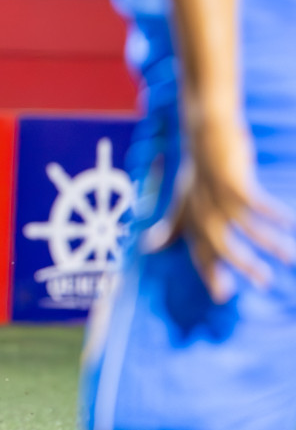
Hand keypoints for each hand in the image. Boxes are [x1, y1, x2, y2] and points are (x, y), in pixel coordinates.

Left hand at [144, 118, 292, 301]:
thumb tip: (148, 248)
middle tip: (264, 283)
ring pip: (245, 227)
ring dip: (269, 243)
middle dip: (242, 266)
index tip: (223, 297)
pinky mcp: (232, 181)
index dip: (210, 273)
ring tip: (289, 257)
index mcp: (191, 218)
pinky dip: (275, 214)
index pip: (200, 252)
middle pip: (221, 245)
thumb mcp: (181, 200)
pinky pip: (256, 203)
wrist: (205, 133)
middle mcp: (202, 210)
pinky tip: (292, 222)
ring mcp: (217, 196)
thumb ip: (171, 226)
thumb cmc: (197, 170)